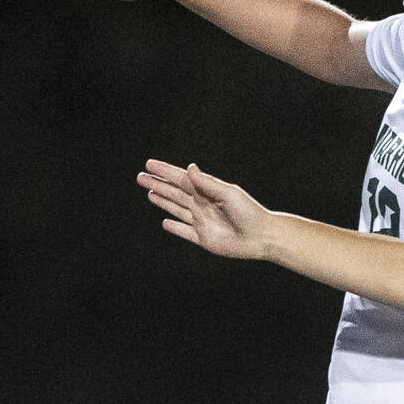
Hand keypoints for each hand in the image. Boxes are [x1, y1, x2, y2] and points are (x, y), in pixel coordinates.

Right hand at [140, 160, 273, 259]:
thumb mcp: (229, 194)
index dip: (165, 172)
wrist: (262, 237)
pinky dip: (174, 227)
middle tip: (141, 177)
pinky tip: (165, 222)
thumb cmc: (249, 213)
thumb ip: (207, 183)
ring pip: (177, 209)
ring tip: (150, 193)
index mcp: (207, 192)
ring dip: (163, 201)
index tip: (149, 164)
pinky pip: (184, 232)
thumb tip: (190, 168)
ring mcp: (202, 222)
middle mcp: (203, 205)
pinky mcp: (203, 239)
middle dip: (158, 184)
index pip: (181, 179)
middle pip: (175, 193)